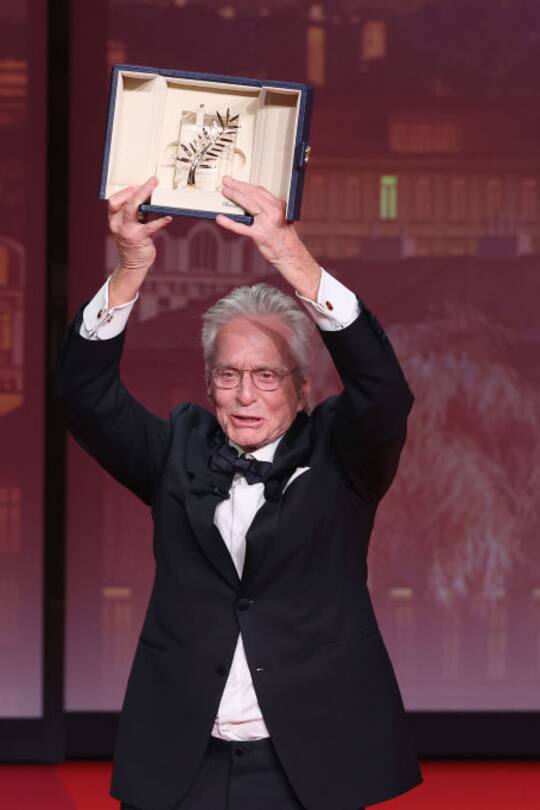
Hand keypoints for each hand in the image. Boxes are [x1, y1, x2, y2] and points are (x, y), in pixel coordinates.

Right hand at [107, 177, 171, 304]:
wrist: (132, 265)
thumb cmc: (133, 243)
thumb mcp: (129, 227)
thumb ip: (135, 214)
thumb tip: (148, 198)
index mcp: (114, 219)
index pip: (114, 200)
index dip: (126, 191)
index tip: (138, 184)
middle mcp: (118, 223)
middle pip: (124, 201)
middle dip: (138, 189)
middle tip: (152, 181)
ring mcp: (127, 231)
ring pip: (132, 208)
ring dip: (144, 195)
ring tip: (155, 188)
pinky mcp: (139, 238)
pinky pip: (150, 226)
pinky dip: (160, 221)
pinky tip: (168, 217)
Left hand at [216, 176, 319, 298]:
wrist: (290, 255)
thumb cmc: (283, 238)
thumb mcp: (280, 218)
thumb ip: (268, 209)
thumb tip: (250, 203)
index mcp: (278, 206)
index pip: (260, 190)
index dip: (246, 185)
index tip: (236, 181)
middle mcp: (273, 212)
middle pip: (252, 194)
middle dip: (237, 186)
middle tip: (226, 181)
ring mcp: (266, 223)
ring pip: (247, 204)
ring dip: (234, 196)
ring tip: (224, 192)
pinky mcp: (259, 235)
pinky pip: (241, 227)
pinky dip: (229, 222)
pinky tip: (220, 218)